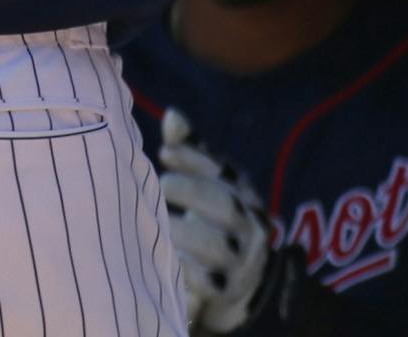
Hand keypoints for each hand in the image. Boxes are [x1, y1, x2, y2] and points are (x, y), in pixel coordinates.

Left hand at [159, 109, 272, 331]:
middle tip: (162, 184)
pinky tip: (165, 259)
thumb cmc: (215, 225)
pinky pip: (204, 283)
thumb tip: (172, 115)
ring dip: (182, 232)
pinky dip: (184, 271)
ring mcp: (239, 261)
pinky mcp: (224, 292)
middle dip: (192, 192)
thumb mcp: (210, 189)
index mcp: (242, 194)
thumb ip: (192, 155)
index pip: (224, 171)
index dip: (195, 159)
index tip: (164, 152)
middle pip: (225, 205)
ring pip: (214, 245)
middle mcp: (248, 225)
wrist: (243, 286)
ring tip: (159, 226)